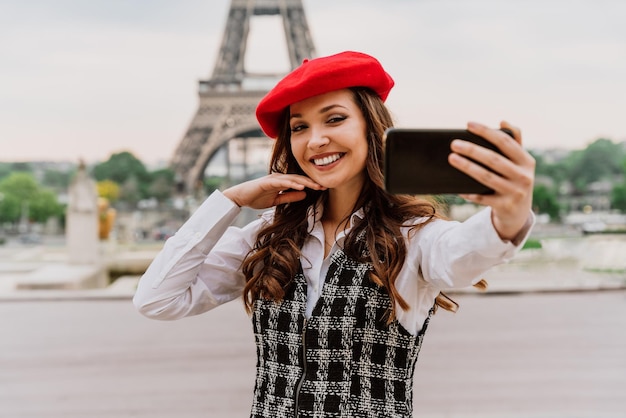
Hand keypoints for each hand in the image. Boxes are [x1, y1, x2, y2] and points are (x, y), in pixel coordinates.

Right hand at [222, 173, 325, 209]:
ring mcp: (274, 178)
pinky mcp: (268, 181)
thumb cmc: (257, 198)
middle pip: (299, 178)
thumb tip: (304, 194)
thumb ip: (290, 196)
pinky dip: (292, 183)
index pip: (299, 182)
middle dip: (312, 182)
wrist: (240, 197)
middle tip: (324, 186)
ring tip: (316, 186)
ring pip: (293, 179)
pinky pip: (283, 182)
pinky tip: (301, 186)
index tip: (322, 188)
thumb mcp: (277, 200)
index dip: (311, 184)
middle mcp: (279, 178)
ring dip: (305, 182)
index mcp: (282, 182)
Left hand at [448, 121, 535, 240]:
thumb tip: (503, 121)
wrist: (518, 213)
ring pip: (486, 177)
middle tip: (454, 144)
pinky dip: (469, 192)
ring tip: (451, 158)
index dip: (486, 132)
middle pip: (494, 159)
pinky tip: (457, 187)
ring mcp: (515, 192)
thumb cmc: (514, 180)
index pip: (505, 142)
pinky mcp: (505, 206)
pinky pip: (482, 197)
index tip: (469, 124)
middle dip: (472, 150)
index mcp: (527, 161)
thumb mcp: (519, 162)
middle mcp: (524, 176)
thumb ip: (514, 141)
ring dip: (467, 167)